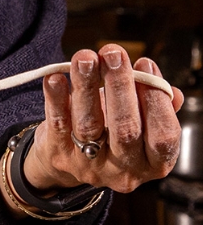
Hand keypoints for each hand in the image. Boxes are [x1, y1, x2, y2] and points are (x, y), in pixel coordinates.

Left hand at [19, 44, 183, 200]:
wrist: (68, 161)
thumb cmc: (114, 133)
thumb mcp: (143, 126)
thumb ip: (157, 107)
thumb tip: (169, 90)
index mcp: (152, 163)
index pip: (163, 134)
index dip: (156, 99)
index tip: (144, 63)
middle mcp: (122, 170)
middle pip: (125, 129)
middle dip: (119, 86)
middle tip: (113, 54)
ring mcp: (88, 165)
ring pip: (89, 124)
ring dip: (87, 86)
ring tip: (86, 58)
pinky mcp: (59, 156)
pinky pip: (58, 125)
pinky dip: (56, 99)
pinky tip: (56, 78)